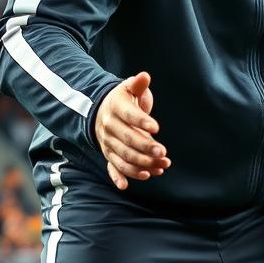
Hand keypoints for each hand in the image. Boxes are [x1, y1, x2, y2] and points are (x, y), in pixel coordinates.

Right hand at [94, 72, 170, 190]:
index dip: (142, 121)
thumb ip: (138, 85)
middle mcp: (109, 127)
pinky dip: (119, 177)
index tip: (157, 127)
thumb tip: (144, 76)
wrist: (100, 111)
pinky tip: (126, 186)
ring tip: (161, 167)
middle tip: (163, 152)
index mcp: (116, 108)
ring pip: (124, 156)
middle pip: (127, 140)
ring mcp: (108, 143)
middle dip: (145, 147)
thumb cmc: (123, 99)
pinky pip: (112, 167)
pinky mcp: (109, 155)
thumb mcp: (128, 88)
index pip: (129, 116)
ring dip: (142, 164)